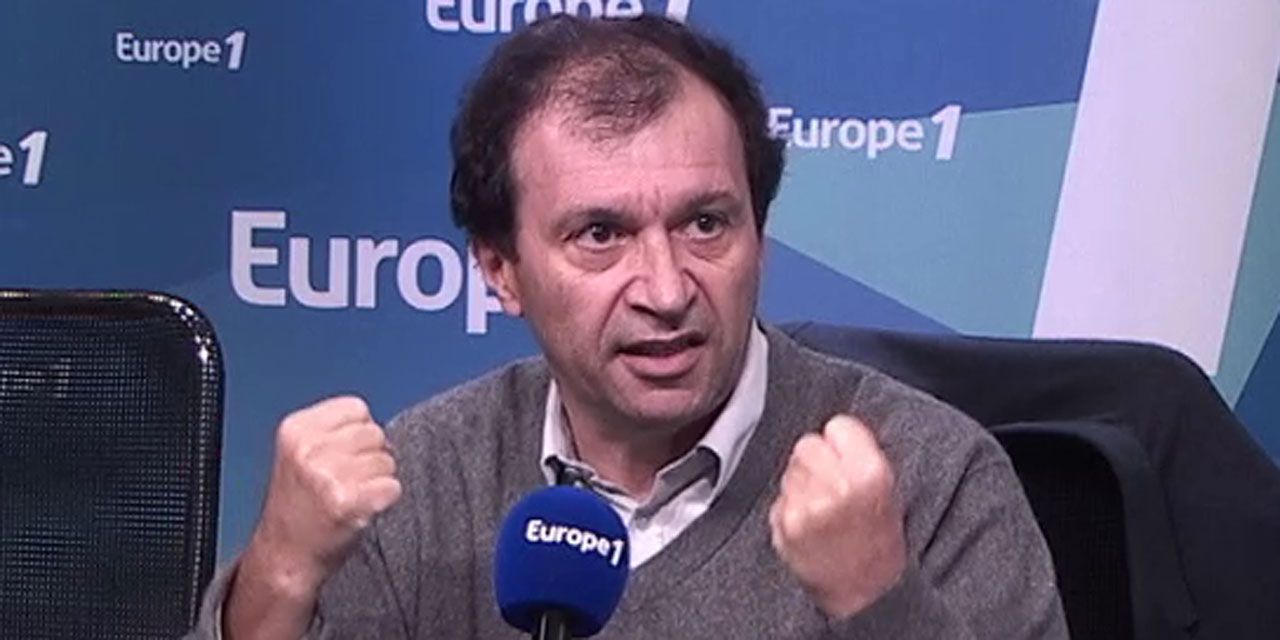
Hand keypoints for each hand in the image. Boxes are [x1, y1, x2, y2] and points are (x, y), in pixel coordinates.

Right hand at [247, 396, 402, 596]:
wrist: (284, 555)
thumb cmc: (299, 505)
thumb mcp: (300, 454)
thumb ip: (334, 432)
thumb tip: (381, 428)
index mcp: (296, 429)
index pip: (357, 408)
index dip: (360, 431)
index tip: (345, 455)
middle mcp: (309, 449)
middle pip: (375, 433)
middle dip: (371, 456)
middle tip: (350, 481)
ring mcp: (328, 475)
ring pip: (387, 460)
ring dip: (379, 480)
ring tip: (353, 496)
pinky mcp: (347, 502)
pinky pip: (393, 487)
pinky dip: (385, 500)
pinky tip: (361, 509)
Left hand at [768, 414, 906, 618]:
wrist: (866, 595)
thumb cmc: (879, 545)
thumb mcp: (888, 493)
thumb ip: (860, 456)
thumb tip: (832, 430)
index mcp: (870, 474)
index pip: (838, 426)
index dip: (841, 442)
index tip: (846, 456)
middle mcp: (836, 487)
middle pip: (808, 444)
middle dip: (817, 460)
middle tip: (833, 486)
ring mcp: (806, 506)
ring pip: (790, 469)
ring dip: (802, 482)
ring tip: (824, 509)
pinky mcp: (784, 525)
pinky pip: (779, 497)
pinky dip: (790, 506)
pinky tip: (809, 525)